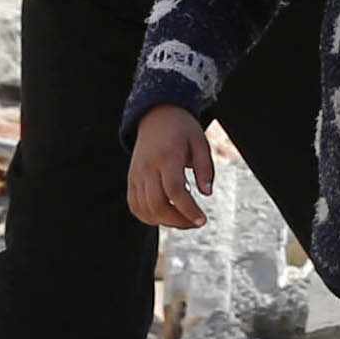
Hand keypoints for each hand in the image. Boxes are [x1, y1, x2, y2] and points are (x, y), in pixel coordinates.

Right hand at [125, 105, 215, 230]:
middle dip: (178, 221)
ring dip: (165, 222)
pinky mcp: (131, 179)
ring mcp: (136, 174)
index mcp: (167, 156)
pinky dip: (149, 217)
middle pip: (157, 204)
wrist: (156, 115)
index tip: (202, 220)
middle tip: (195, 222)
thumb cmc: (182, 129)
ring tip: (183, 220)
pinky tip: (165, 217)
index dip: (188, 210)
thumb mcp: (200, 142)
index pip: (174, 190)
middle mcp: (147, 167)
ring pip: (144, 209)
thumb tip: (207, 193)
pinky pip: (135, 206)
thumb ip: (205, 168)